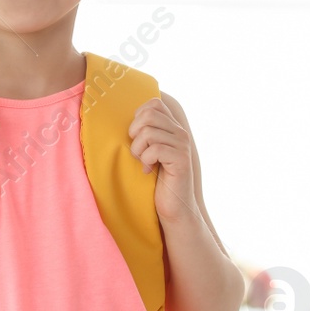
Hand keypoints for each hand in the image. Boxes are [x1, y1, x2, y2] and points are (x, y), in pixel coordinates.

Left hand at [128, 98, 195, 222]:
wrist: (173, 206)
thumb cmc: (156, 179)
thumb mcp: (148, 151)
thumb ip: (145, 132)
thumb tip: (127, 118)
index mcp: (172, 127)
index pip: (153, 103)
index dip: (138, 117)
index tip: (137, 137)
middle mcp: (180, 132)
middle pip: (148, 114)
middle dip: (135, 133)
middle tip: (138, 151)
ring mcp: (183, 145)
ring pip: (148, 132)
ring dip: (138, 150)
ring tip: (143, 162)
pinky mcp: (181, 159)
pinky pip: (154, 149)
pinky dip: (146, 161)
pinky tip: (149, 171)